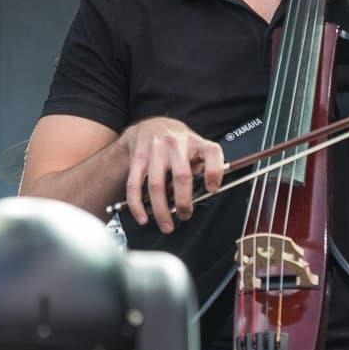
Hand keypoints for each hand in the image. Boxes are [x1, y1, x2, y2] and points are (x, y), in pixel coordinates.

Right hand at [122, 116, 224, 232]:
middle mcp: (175, 143)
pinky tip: (143, 217)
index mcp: (195, 141)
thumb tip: (204, 193)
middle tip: (185, 215)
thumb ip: (203, 165)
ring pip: (156, 185)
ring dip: (161, 210)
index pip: (211, 153)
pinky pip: (134, 185)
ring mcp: (154, 150)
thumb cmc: (178, 142)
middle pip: (181, 176)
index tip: (212, 189)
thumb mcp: (196, 146)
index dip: (214, 172)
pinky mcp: (137, 158)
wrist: (151, 125)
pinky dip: (137, 205)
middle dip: (183, 202)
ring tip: (166, 224)